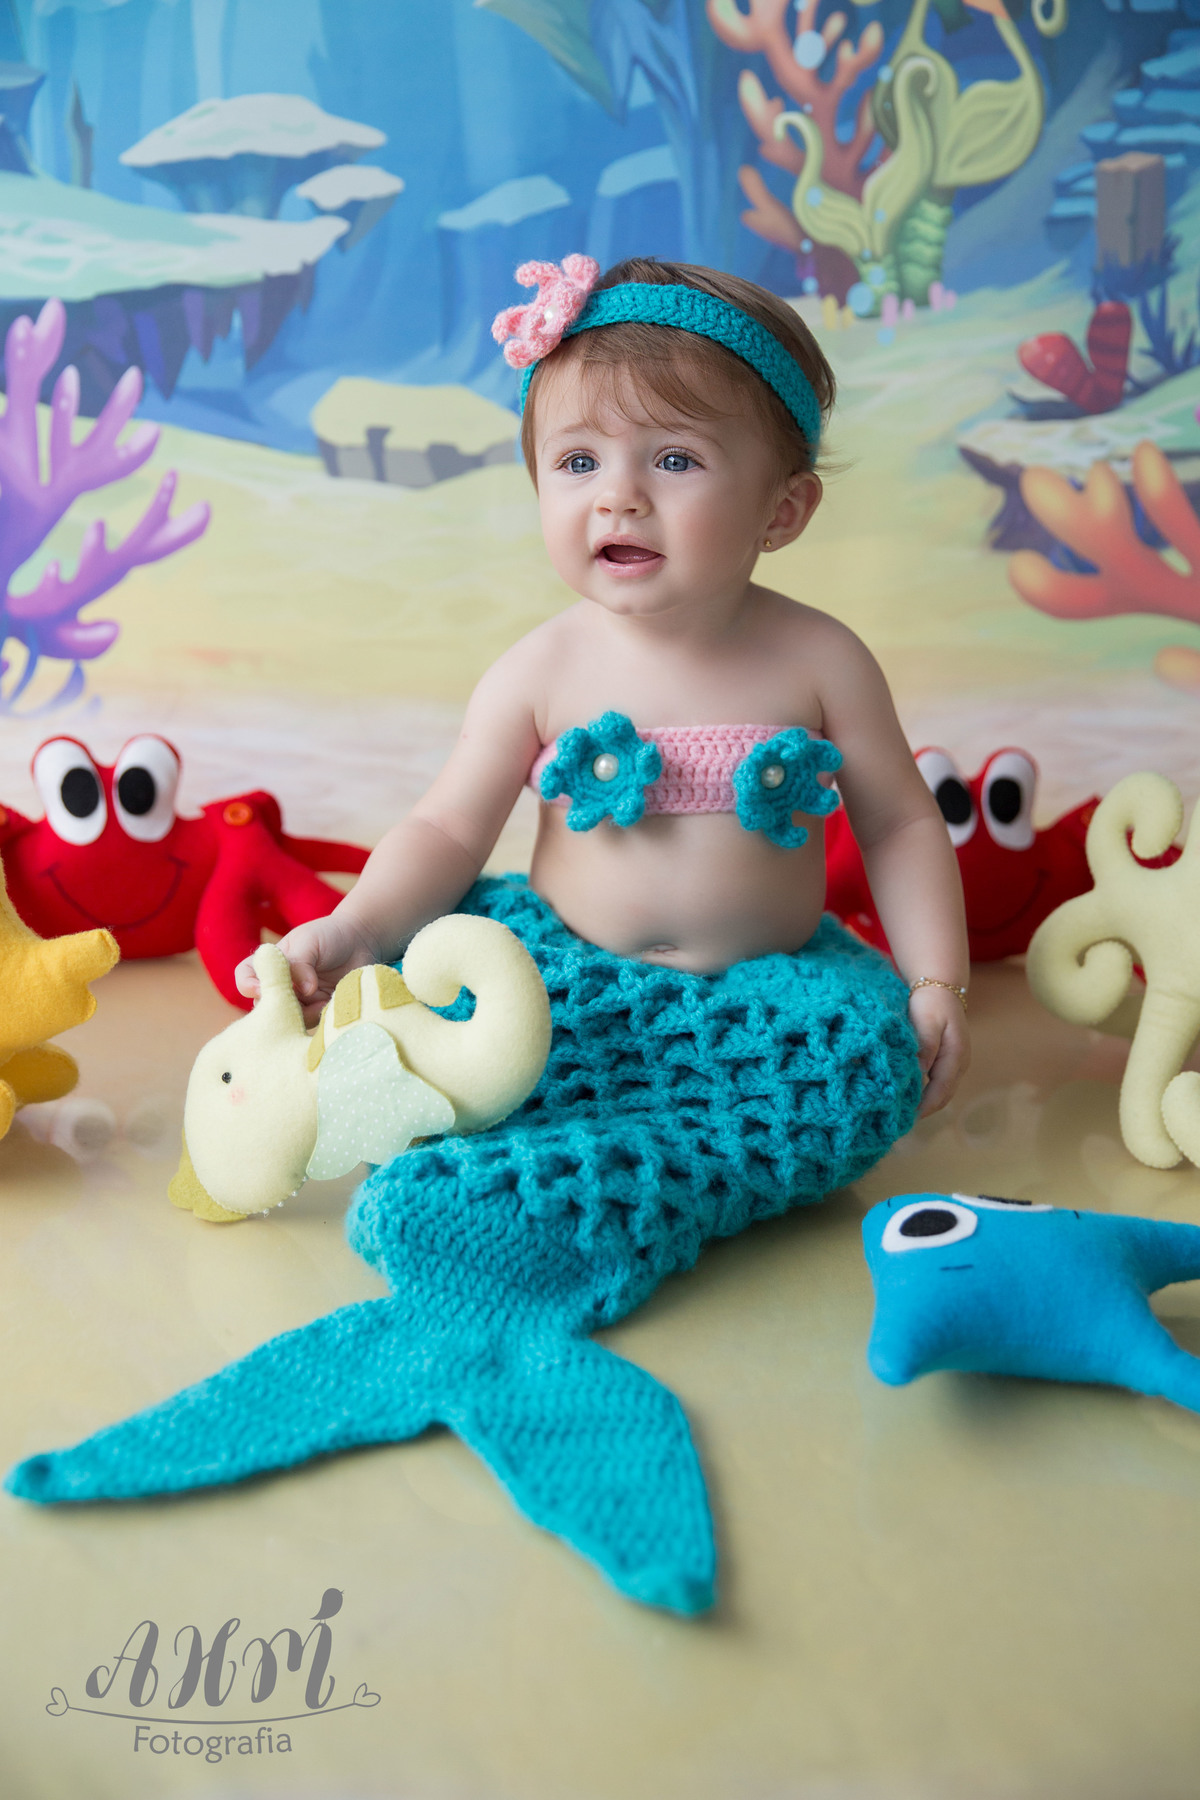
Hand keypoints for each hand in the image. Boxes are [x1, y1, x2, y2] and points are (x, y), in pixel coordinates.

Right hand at [234, 912, 380, 1026]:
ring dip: (302, 1014)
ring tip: (321, 1001)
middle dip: (277, 1005)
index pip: (246, 977)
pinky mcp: (319, 1011)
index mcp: (271, 964)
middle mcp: (281, 985)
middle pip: (264, 1005)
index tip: (261, 989)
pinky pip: (313, 1022)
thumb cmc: (329, 935)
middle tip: (297, 998)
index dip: (248, 985)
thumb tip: (306, 991)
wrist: (361, 940)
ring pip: (288, 1019)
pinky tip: (331, 1004)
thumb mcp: (309, 942)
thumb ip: (300, 963)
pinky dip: (320, 1016)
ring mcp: (300, 1001)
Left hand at [908, 983, 969, 1116]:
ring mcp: (955, 1062)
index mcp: (956, 1057)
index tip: (906, 1119)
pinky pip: (937, 1082)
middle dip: (924, 1110)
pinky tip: (909, 1094)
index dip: (924, 1107)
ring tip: (902, 1113)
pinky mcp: (947, 1059)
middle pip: (943, 1096)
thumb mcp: (926, 1022)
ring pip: (941, 1091)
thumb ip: (924, 1046)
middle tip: (900, 1122)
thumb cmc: (931, 1003)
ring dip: (925, 1103)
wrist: (940, 986)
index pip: (941, 1091)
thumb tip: (918, 1073)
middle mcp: (959, 1064)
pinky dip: (925, 1092)